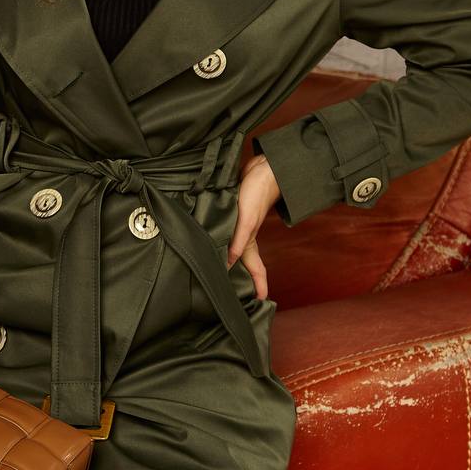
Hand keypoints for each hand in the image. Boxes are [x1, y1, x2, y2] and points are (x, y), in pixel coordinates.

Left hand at [227, 153, 280, 299]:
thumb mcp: (247, 220)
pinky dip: (217, 237)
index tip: (260, 301)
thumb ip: (238, 241)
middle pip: (241, 261)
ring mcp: (237, 223)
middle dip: (239, 276)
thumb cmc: (257, 193)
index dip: (258, 285)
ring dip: (224, 256)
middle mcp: (243, 235)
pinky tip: (208, 238)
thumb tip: (228, 262)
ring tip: (215, 269)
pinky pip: (223, 230)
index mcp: (249, 240)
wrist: (262, 167)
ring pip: (230, 246)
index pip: (255, 269)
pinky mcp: (230, 211)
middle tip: (232, 292)